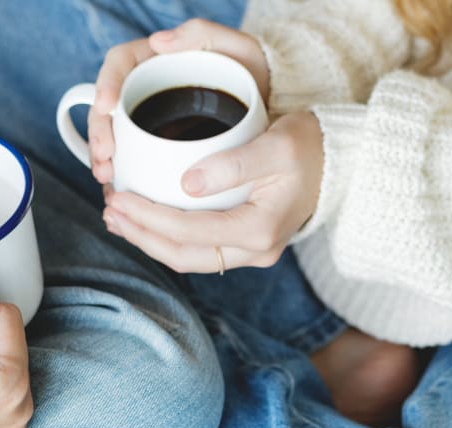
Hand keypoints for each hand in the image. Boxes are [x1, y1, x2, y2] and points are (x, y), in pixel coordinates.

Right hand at [89, 19, 269, 184]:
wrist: (269, 115)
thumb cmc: (253, 78)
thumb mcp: (238, 49)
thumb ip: (204, 34)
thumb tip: (158, 42)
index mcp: (157, 62)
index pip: (121, 63)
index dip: (107, 82)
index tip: (106, 106)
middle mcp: (146, 91)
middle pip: (109, 107)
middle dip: (100, 133)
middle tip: (105, 158)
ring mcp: (148, 122)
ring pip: (115, 138)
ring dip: (105, 161)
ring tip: (109, 180)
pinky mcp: (155, 149)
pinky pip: (130, 162)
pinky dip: (123, 180)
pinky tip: (123, 197)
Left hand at [103, 110, 322, 271]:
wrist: (341, 162)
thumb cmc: (310, 147)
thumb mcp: (276, 145)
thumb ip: (233, 164)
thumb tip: (187, 183)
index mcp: (260, 230)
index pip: (190, 231)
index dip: (149, 218)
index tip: (119, 198)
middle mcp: (256, 251)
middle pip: (183, 255)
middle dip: (141, 235)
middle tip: (110, 210)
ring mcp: (252, 253)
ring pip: (188, 258)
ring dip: (150, 241)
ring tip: (118, 218)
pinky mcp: (245, 245)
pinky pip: (198, 250)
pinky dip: (167, 239)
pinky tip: (146, 222)